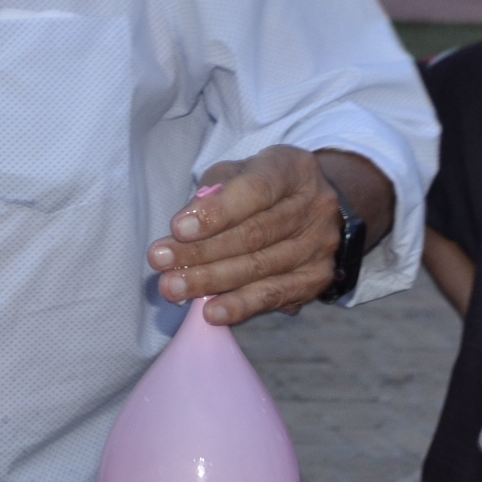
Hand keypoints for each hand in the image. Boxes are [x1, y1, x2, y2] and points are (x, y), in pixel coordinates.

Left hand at [145, 146, 383, 324]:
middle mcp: (316, 207)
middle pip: (254, 234)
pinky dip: (241, 306)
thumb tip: (185, 229)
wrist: (312, 208)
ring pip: (260, 268)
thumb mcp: (237, 173)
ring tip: (173, 288)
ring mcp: (320, 245)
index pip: (255, 190)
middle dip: (201, 251)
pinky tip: (212, 313)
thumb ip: (212, 193)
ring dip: (211, 281)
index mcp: (294, 169)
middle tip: (160, 261)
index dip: (216, 212)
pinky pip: (274, 295)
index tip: (178, 228)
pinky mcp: (318, 278)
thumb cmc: (261, 187)